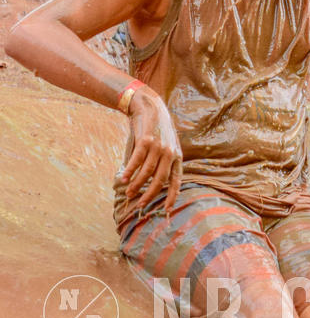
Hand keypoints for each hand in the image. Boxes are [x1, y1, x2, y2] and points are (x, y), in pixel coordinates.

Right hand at [120, 87, 182, 211]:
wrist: (150, 107)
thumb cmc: (157, 131)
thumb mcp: (168, 146)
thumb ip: (164, 163)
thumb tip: (152, 184)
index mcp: (177, 157)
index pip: (176, 181)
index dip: (172, 196)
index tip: (166, 210)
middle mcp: (170, 153)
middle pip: (160, 180)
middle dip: (150, 194)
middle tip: (140, 204)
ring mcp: (158, 147)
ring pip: (146, 172)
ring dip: (136, 184)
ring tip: (129, 192)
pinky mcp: (145, 140)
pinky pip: (136, 161)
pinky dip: (129, 171)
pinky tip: (123, 179)